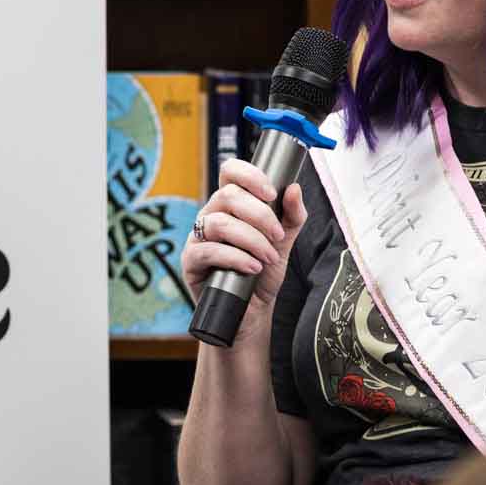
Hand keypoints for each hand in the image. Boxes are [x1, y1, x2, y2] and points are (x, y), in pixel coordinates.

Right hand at [182, 159, 307, 308]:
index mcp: (231, 204)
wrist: (252, 312)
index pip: (230, 172)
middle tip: (278, 235)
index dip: (249, 175)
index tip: (272, 193)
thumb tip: (294, 188)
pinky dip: (235, 258)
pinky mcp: (190, 261)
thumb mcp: (283, 242)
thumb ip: (291, 216)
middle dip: (259, 215)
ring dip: (251, 240)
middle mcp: (211, 215)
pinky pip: (208, 251)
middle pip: (227, 195)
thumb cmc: (262, 273)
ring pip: (219, 223)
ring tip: (268, 257)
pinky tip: (253, 268)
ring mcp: (197, 237)